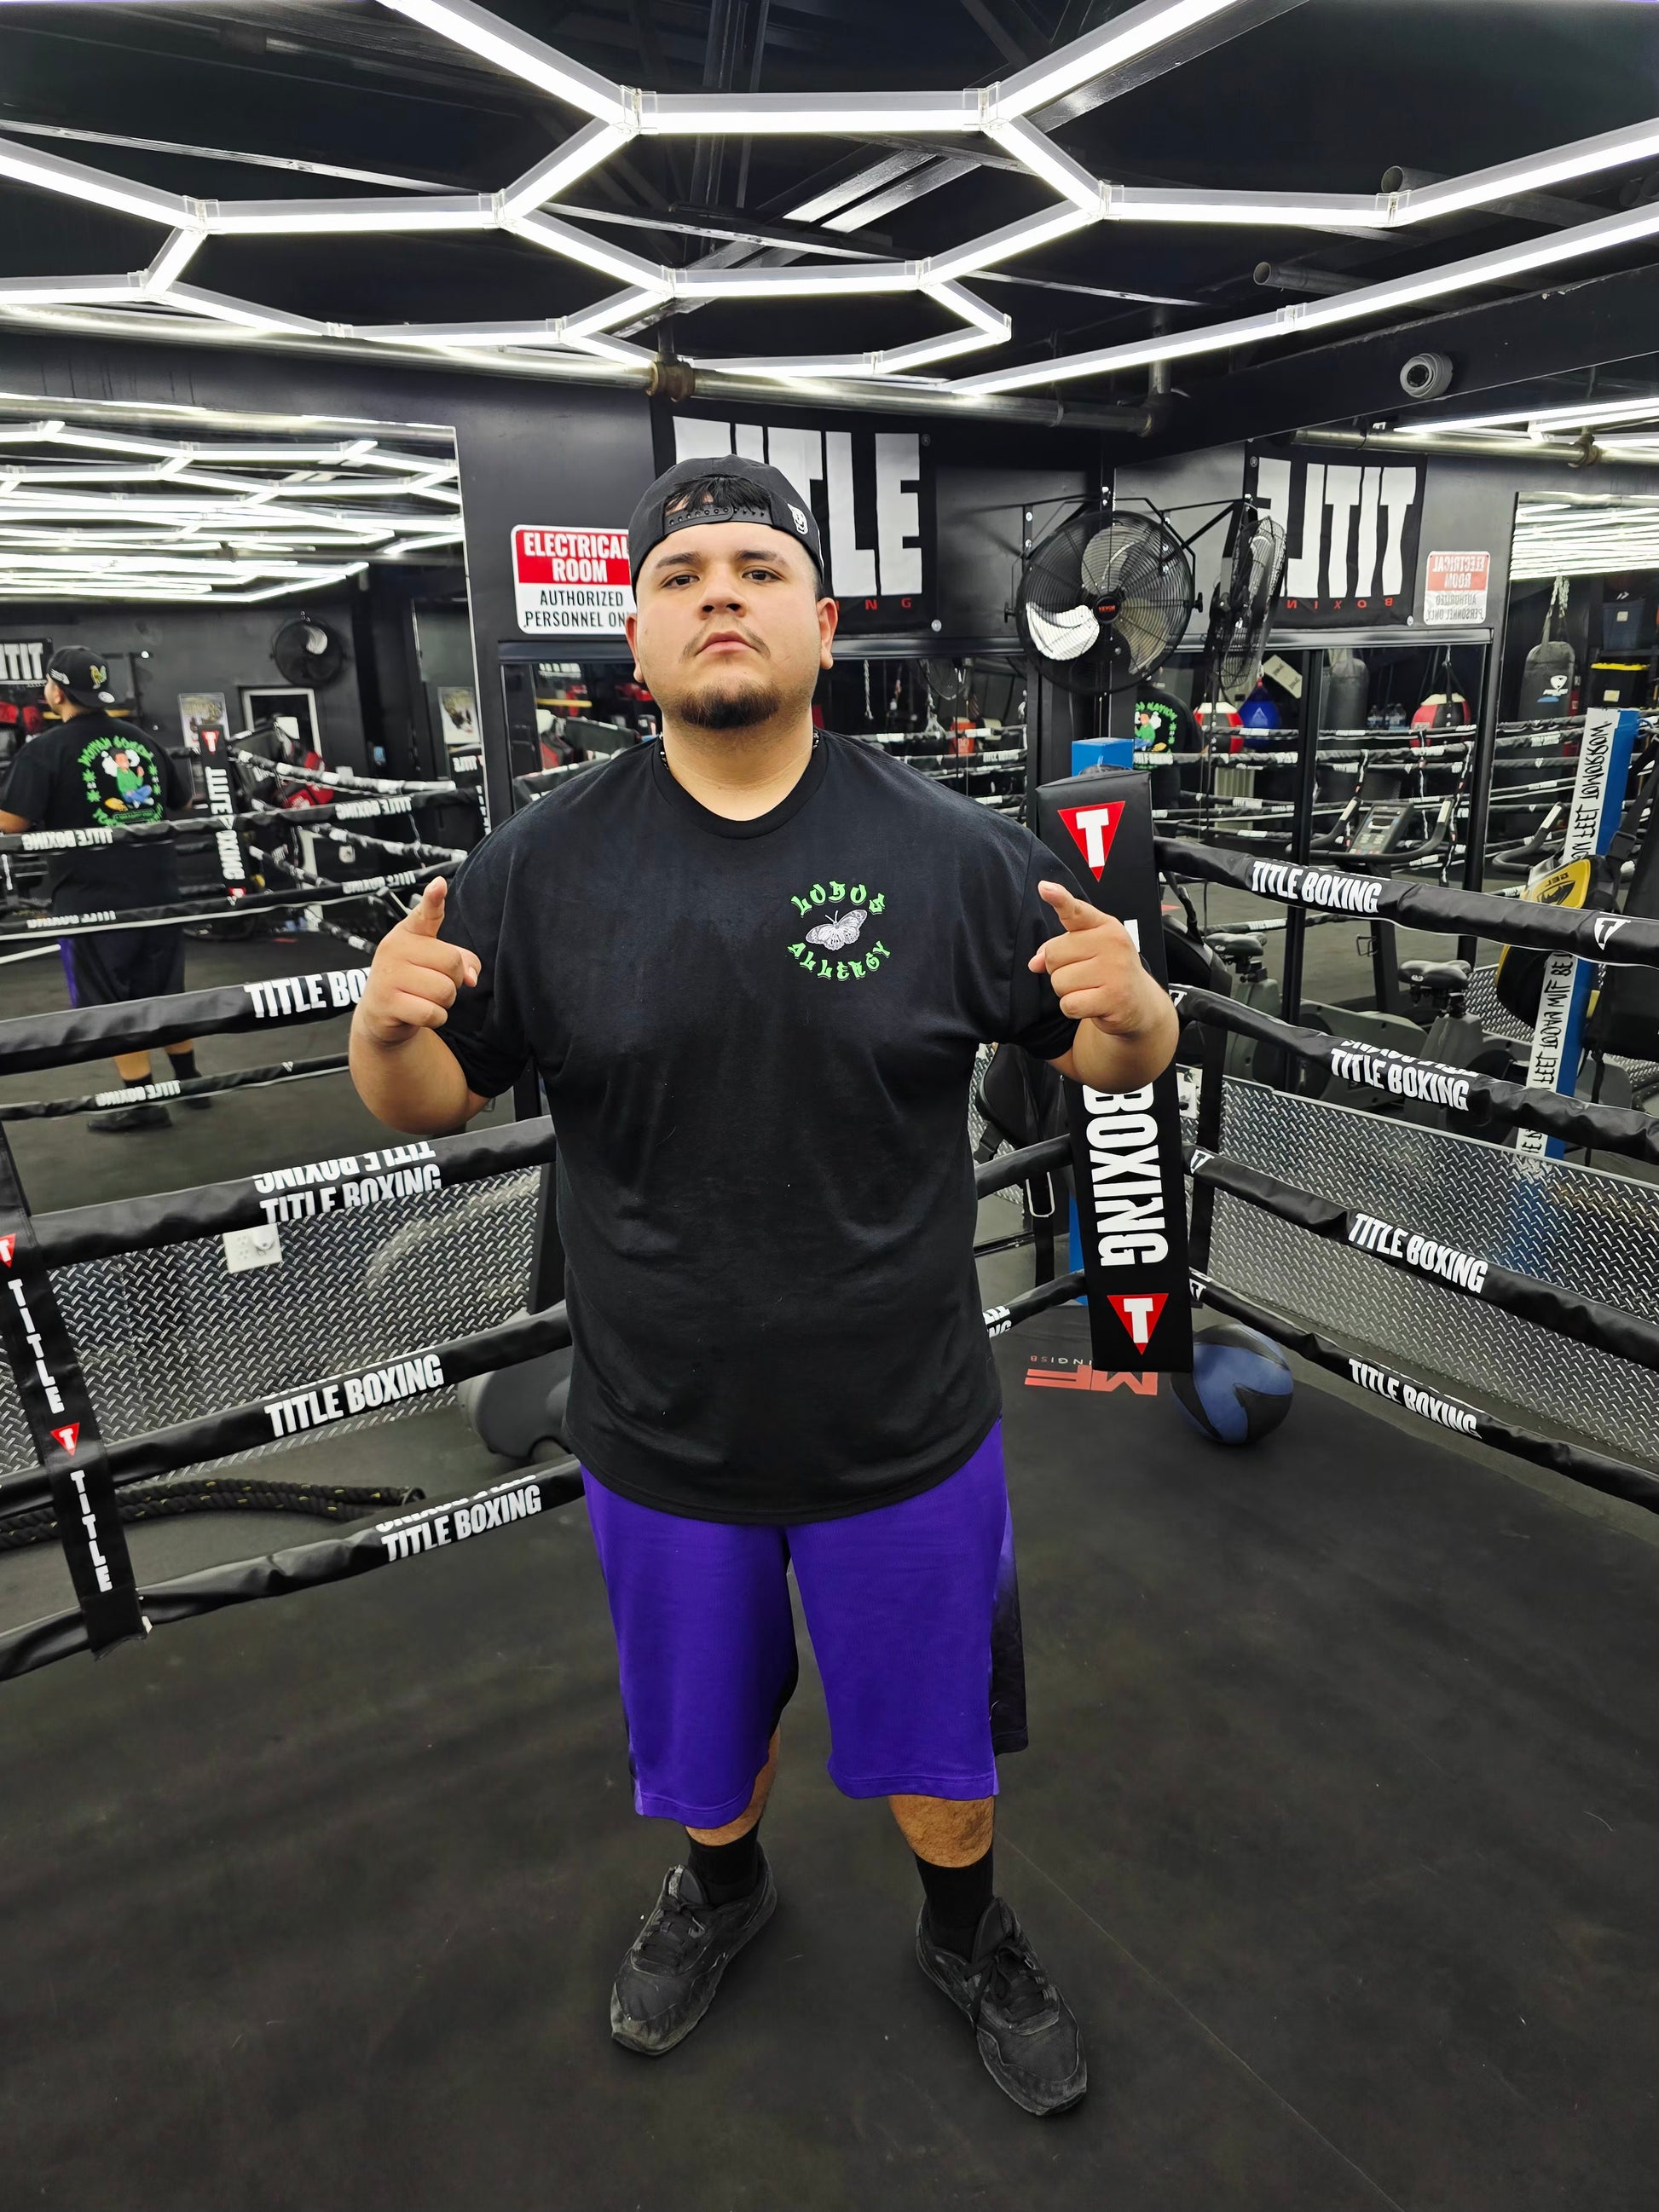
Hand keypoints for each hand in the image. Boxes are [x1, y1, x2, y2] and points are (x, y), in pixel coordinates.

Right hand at [354, 877, 480, 1046]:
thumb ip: (460, 960)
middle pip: (452, 963)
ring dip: (444, 1002)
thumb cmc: (413, 981)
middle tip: (433, 984)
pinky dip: (435, 1018)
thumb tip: (471, 977)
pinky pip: (433, 1013)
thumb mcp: (434, 963)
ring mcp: (388, 975)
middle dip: (453, 980)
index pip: (425, 913)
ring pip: (445, 991)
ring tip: (424, 998)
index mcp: (408, 933)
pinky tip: (418, 1012)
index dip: (434, 899)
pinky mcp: (388, 1003)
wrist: (380, 1015)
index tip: (440, 885)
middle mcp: (395, 948)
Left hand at [1027, 880, 1158, 1034]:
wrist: (1140, 1002)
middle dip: (1059, 970)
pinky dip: (1073, 1008)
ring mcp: (1114, 970)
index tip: (1044, 888)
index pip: (1077, 910)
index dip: (1059, 899)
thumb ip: (1059, 948)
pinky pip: (1069, 1004)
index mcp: (1105, 926)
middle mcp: (1112, 943)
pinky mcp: (1113, 998)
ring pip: (1059, 981)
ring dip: (1067, 992)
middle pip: (1053, 954)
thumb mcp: (1088, 951)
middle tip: (1084, 975)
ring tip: (1090, 989)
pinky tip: (1092, 1003)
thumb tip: (1034, 962)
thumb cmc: (1108, 971)